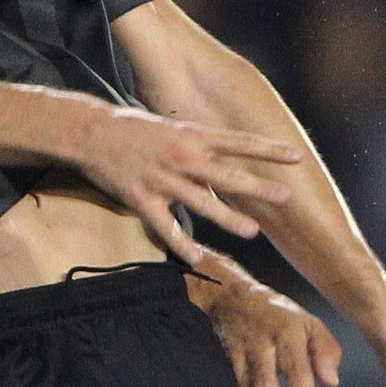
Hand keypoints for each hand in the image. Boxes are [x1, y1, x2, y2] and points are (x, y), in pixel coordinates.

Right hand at [73, 106, 300, 266]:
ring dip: (228, 219)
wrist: (89, 130)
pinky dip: (181, 244)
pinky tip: (196, 259)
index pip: (237, 143)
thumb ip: (195, 147)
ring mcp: (162, 179)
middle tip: (286, 198)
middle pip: (226, 175)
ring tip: (252, 232)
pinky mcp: (142, 198)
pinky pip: (165, 226)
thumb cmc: (130, 127)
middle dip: (258, 187)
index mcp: (190, 136)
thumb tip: (220, 165)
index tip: (296, 156)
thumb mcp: (168, 128)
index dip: (267, 150)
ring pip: (201, 203)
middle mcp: (180, 156)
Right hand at [188, 252, 341, 386]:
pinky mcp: (222, 360)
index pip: (297, 368)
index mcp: (287, 333)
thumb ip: (326, 350)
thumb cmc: (277, 314)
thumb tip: (332, 382)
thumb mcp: (308, 322)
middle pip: (266, 383)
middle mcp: (260, 344)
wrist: (229, 293)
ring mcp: (238, 352)